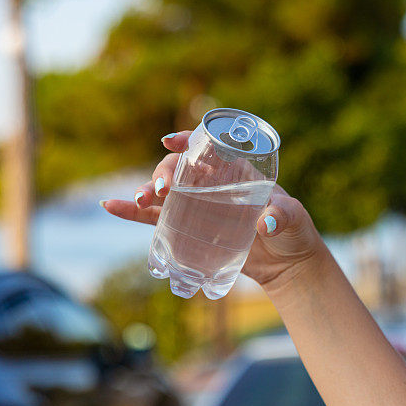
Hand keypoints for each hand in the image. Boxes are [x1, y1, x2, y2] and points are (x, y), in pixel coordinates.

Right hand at [100, 131, 326, 290]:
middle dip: (165, 172)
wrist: (287, 264)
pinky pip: (155, 219)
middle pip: (181, 168)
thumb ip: (284, 217)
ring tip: (141, 199)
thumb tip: (266, 223)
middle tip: (162, 190)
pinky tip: (111, 206)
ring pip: (165, 192)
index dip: (189, 140)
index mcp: (238, 172)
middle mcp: (214, 185)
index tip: (171, 141)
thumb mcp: (294, 220)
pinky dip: (133, 212)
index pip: (209, 148)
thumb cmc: (294, 233)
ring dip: (147, 191)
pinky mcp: (189, 230)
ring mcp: (199, 206)